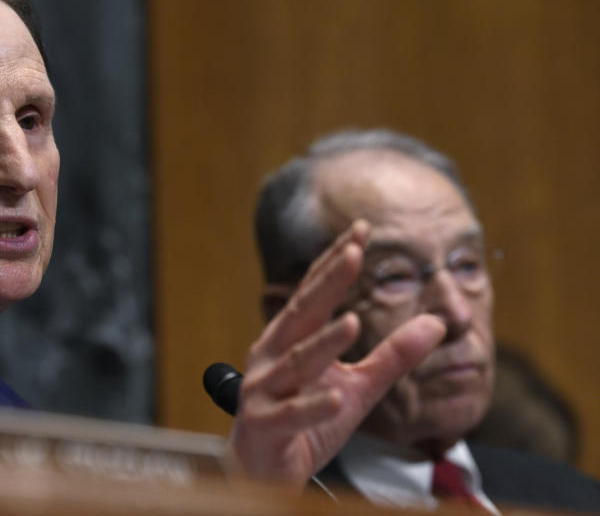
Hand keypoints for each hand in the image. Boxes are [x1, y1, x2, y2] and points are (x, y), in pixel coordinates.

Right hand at [228, 220, 445, 486]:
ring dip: (324, 343)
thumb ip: (393, 356)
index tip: (361, 230)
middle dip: (328, 283)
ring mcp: (264, 389)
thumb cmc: (306, 421)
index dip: (335, 261)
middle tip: (353, 252)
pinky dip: (313, 406)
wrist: (262, 469)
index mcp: (290, 338)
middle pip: (303, 313)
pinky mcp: (265, 426)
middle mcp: (272, 355)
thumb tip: (437, 323)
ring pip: (297, 363)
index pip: (314, 292)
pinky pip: (291, 415)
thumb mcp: (358, 386)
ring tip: (353, 323)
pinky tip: (336, 398)